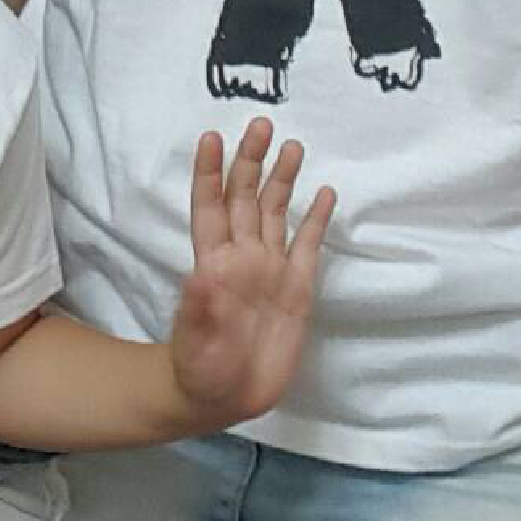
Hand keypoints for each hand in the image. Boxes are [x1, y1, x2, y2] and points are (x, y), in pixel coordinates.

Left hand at [169, 118, 335, 426]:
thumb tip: (199, 277)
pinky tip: (326, 193)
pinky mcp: (297, 289)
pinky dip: (316, 219)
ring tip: (293, 146)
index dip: (209, 172)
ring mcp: (270, 269)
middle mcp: (242, 255)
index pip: (210, 205)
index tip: (211, 137)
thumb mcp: (194, 343)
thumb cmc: (199, 367)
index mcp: (213, 261)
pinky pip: (308, 246)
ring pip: (277, 212)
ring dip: (283, 179)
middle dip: (252, 161)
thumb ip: (198, 311)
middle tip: (261, 124)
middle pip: (246, 197)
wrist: (224, 396)